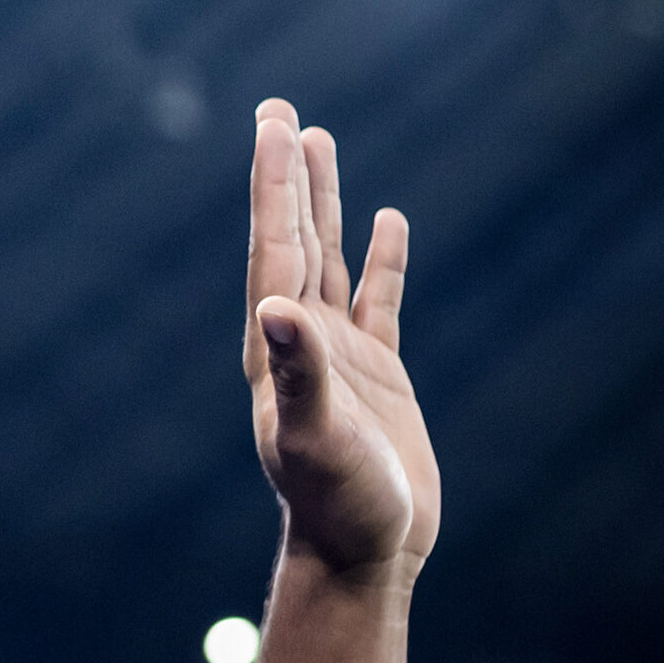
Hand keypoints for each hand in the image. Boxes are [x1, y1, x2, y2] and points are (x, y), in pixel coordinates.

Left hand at [245, 98, 438, 578]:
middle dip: (287, 174)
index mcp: (275, 342)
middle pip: (293, 235)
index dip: (273, 183)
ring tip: (320, 140)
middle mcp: (297, 336)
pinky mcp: (377, 374)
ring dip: (324, 202)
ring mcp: (337, 352)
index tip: (273, 125)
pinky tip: (390, 220)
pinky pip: (379, 299)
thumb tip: (277, 312)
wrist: (361, 551)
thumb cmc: (334, 502)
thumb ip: (298, 375)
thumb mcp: (314, 437)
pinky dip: (385, 258)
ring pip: (330, 256)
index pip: (275, 245)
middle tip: (282, 111)